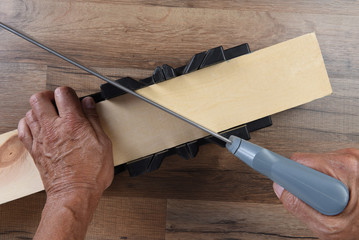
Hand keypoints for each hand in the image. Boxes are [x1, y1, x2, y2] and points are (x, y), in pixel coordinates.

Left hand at [17, 86, 113, 238]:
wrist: (74, 194)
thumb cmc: (91, 173)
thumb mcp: (103, 143)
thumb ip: (94, 120)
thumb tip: (89, 104)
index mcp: (73, 123)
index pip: (64, 93)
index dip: (69, 92)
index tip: (74, 98)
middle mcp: (53, 128)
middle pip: (40, 98)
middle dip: (49, 95)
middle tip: (58, 101)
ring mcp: (41, 139)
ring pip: (29, 111)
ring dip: (40, 109)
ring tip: (50, 114)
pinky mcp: (34, 150)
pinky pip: (22, 128)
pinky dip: (28, 122)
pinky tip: (38, 125)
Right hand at [273, 149, 358, 239]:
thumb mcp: (330, 228)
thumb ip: (301, 208)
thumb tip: (281, 190)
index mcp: (347, 168)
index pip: (300, 161)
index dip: (283, 168)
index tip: (266, 163)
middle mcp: (353, 157)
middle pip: (309, 161)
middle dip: (307, 182)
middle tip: (319, 201)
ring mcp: (357, 158)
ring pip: (320, 163)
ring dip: (320, 182)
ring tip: (335, 201)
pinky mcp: (356, 162)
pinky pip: (332, 165)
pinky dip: (331, 180)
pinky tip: (343, 195)